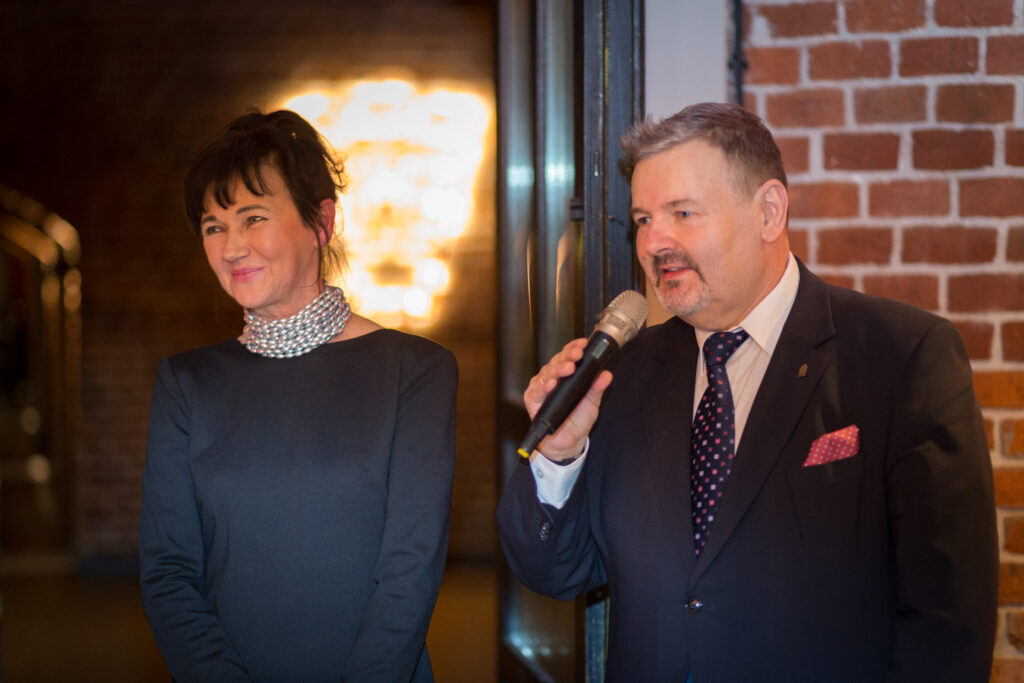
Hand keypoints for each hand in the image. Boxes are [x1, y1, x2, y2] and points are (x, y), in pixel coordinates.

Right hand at [524, 338, 612, 462]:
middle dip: (567, 356)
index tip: (583, 344)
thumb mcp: (591, 403)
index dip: (573, 347)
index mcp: (565, 375)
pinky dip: (544, 386)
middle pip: (557, 361)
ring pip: (547, 372)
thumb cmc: (577, 421)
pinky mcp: (533, 399)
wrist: (567, 443)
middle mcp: (552, 378)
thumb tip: (606, 374)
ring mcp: (541, 387)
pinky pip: (538, 389)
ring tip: (568, 368)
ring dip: (558, 368)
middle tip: (577, 355)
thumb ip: (597, 388)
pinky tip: (552, 383)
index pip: (567, 356)